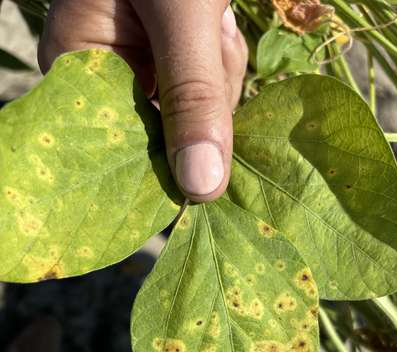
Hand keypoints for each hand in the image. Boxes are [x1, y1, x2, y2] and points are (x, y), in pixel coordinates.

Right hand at [39, 0, 247, 201]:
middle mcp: (102, 69)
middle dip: (201, 98)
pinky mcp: (166, 54)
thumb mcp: (181, 12)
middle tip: (211, 40)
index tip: (203, 171)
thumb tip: (203, 189)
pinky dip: (220, 61)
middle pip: (161, 129)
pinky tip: (217, 21)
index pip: (118, 142)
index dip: (163, 157)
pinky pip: (200, 83)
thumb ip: (193, 95)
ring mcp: (136, 61)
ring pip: (189, 107)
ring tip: (214, 18)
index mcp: (77, 62)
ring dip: (218, 73)